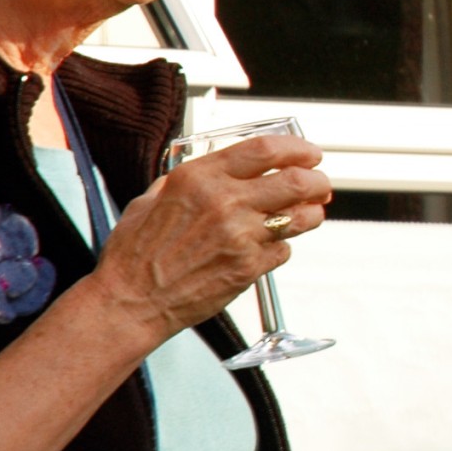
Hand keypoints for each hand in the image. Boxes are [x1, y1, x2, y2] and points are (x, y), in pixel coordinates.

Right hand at [88, 135, 332, 343]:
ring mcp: (241, 236)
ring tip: (310, 213)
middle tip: (320, 184)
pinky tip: (269, 247)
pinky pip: (284, 250)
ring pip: (301, 216)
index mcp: (199, 178)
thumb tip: (217, 168)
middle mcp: (224, 203)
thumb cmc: (136, 255)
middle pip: (296, 180)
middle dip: (318, 180)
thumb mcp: (152, 199)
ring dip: (312, 213)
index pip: (265, 150)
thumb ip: (188, 181)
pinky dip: (282, 247)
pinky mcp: (249, 268)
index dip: (297, 148)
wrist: (131, 302)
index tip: (308, 153)